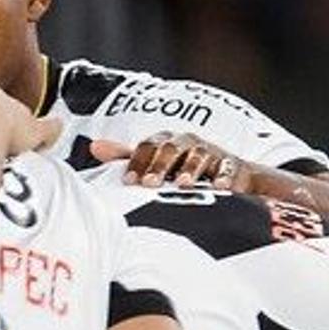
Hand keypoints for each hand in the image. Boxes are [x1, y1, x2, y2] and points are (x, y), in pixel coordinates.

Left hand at [119, 128, 255, 190]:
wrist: (230, 177)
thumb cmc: (184, 169)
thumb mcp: (155, 163)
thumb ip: (127, 156)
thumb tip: (95, 146)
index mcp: (167, 142)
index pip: (148, 146)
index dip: (138, 161)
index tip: (129, 181)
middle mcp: (188, 143)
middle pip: (171, 148)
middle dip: (160, 165)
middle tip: (151, 184)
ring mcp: (212, 153)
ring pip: (199, 154)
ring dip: (191, 168)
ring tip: (183, 183)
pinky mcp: (234, 165)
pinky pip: (230, 167)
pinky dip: (225, 175)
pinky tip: (219, 187)